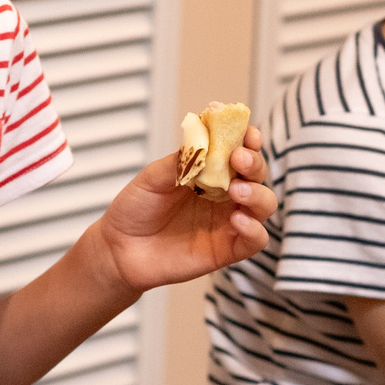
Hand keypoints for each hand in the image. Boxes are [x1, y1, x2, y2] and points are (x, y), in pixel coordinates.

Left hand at [84, 128, 276, 299]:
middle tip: (238, 160)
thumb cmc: (136, 208)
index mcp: (209, 170)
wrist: (120, 248)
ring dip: (257, 194)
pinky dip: (254, 229)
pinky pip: (256, 240)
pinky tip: (237, 220)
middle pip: (257, 174)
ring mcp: (228, 221)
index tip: (247, 134)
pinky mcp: (227, 249)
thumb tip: (204, 143)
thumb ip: (180, 161)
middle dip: (254, 163)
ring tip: (236, 191)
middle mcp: (224, 194)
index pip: (239, 150)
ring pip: (264, 204)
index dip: (248, 140)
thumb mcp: (152, 177)